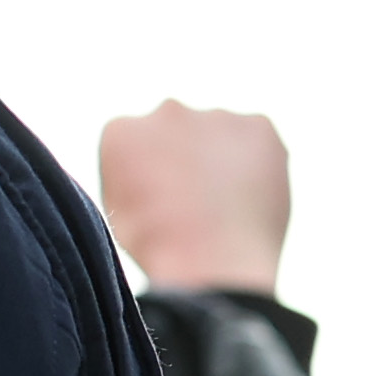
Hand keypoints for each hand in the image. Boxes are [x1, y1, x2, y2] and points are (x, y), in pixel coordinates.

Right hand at [96, 102, 289, 293]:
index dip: (147, 174)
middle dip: (182, 156)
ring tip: (225, 205)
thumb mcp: (119, 209)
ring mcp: (215, 115)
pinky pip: (256, 138)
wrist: (212, 265)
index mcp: (121, 132)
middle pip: (174, 130)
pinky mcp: (258, 125)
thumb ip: (133, 173)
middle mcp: (166, 111)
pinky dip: (256, 159)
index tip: (157, 202)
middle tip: (194, 201)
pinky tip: (248, 195)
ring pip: (217, 133)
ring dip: (219, 157)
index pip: (134, 142)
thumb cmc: (160, 249)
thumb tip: (154, 167)